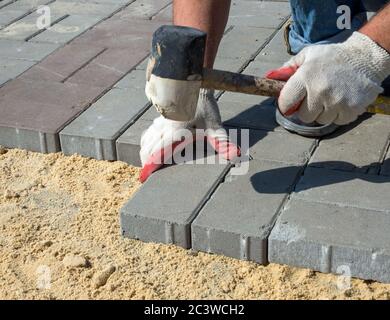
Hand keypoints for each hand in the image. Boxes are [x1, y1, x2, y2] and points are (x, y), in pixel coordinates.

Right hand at [139, 89, 239, 182]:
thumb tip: (235, 154)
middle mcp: (165, 127)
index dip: (152, 162)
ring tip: (144, 160)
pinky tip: (147, 142)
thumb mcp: (215, 126)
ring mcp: (161, 121)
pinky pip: (149, 130)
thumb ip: (223, 142)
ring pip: (147, 137)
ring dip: (144, 150)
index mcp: (175, 132)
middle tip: (145, 172)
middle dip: (146, 159)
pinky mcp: (162, 117)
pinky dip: (146, 139)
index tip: (146, 173)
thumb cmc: (205, 107)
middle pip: (149, 146)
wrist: (196, 85)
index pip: (159, 151)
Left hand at [266, 32, 389, 124]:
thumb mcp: (308, 55)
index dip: (286, 105)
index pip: (285, 103)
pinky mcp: (351, 109)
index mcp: (305, 77)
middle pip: (304, 116)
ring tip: (330, 96)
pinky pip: (338, 121)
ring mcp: (336, 101)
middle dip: (307, 109)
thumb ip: (288, 68)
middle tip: (315, 97)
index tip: (291, 103)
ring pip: (321, 120)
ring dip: (323, 112)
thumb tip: (269, 77)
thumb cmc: (332, 56)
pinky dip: (338, 114)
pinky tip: (342, 100)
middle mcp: (320, 91)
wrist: (365, 56)